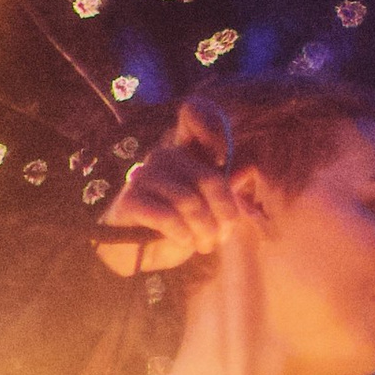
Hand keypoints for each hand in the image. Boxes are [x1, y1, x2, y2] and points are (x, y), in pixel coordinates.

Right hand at [92, 103, 242, 272]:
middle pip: (208, 179)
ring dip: (203, 230)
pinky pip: (166, 215)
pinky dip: (181, 233)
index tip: (225, 162)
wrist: (133, 255)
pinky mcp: (129, 201)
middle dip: (222, 215)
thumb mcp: (204, 213)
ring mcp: (143, 177)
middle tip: (221, 237)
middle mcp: (162, 158)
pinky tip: (184, 241)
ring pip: (188, 201)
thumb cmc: (172, 231)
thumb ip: (223, 192)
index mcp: (183, 156)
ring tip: (204, 245)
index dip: (212, 127)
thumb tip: (246, 170)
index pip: (195, 118)